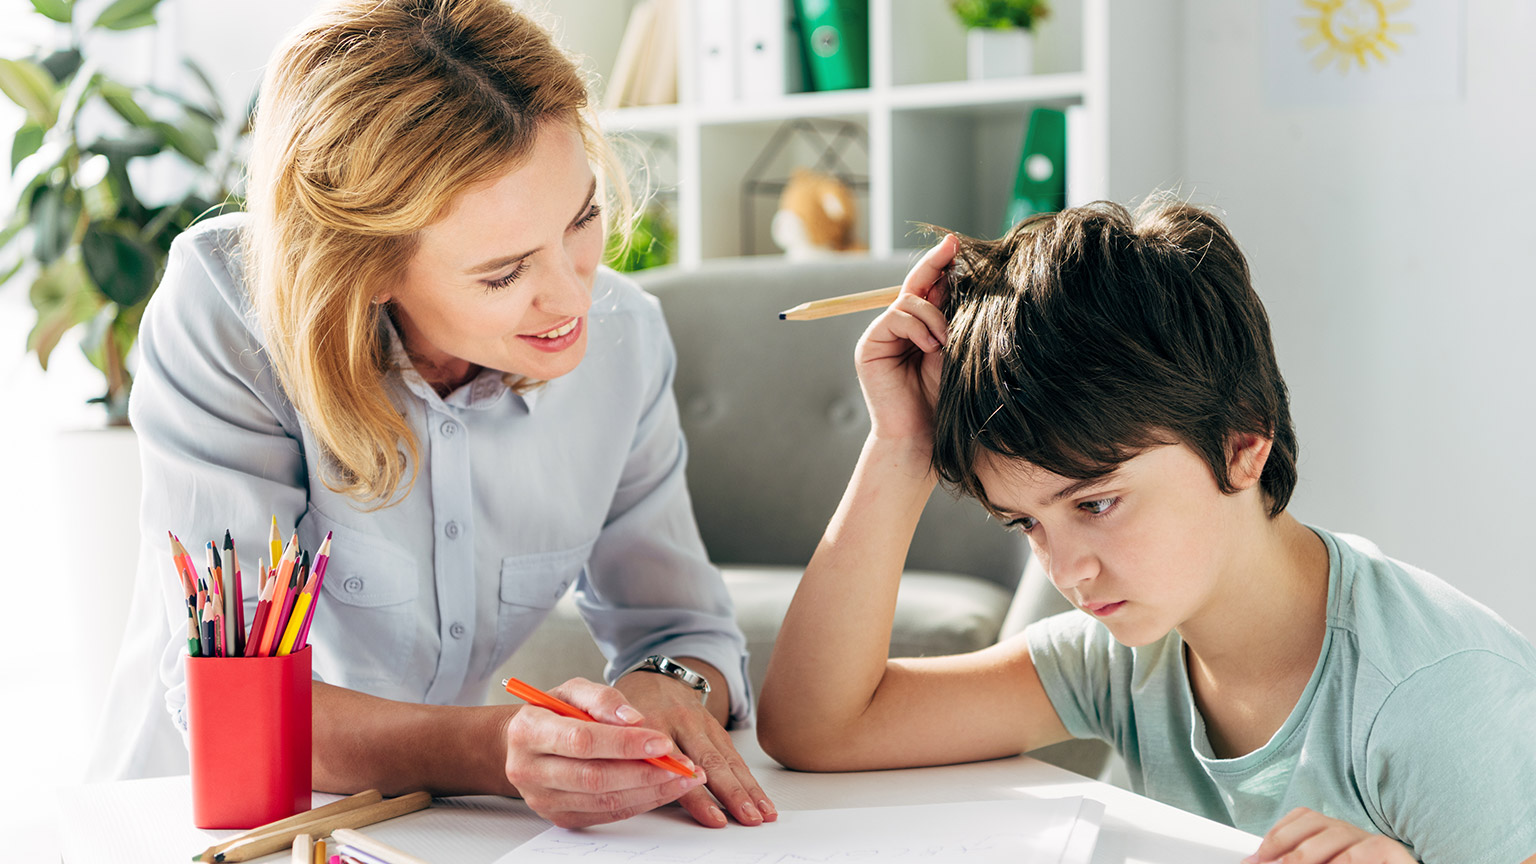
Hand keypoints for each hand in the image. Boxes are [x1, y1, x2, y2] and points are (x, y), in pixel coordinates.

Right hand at [502, 677, 707, 827]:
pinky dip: (638, 803)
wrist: (521, 744)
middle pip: (594, 777)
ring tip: (682, 779)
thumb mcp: (572, 691)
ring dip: (649, 792)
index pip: (582, 740)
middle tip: (682, 766)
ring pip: (603, 802)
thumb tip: (634, 719)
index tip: (662, 742)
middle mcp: (529, 769)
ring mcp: (542, 799)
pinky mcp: (558, 816)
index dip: (625, 744)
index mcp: (529, 731)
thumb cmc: (552, 713)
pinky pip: (605, 815)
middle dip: (645, 773)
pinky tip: (662, 790)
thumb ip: (602, 698)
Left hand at [618, 666, 777, 828]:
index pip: (676, 765)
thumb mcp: (615, 729)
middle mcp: (681, 723)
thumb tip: (632, 795)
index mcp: (651, 724)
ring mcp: (702, 724)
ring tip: (763, 813)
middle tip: (748, 817)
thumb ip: (624, 757)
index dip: (696, 794)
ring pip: (728, 759)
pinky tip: (760, 799)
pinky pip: (734, 756)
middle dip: (733, 793)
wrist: (653, 679)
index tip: (714, 817)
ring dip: (748, 789)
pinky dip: (749, 780)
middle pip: (710, 762)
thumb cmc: (628, 714)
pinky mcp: (715, 728)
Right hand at [854, 235, 955, 446]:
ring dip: (934, 315)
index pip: (930, 289)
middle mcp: (898, 327)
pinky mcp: (869, 344)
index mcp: (920, 328)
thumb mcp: (953, 351)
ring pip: (909, 300)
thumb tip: (956, 277)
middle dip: (935, 263)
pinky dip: (917, 327)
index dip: (942, 265)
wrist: (922, 436)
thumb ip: (950, 318)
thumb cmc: (943, 400)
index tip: (957, 244)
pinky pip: (896, 317)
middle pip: (915, 284)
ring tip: (945, 343)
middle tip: (953, 244)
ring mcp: (882, 334)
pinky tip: (930, 348)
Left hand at [1244, 808, 1415, 863]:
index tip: (1258, 855)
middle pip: (1315, 824)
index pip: (1304, 817)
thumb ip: (1295, 860)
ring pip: (1336, 836)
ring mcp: (1373, 841)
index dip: (1278, 833)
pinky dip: (1342, 862)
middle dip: (1287, 846)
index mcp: (1334, 834)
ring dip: (1306, 855)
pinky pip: (1364, 852)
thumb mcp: (1323, 863)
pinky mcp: (1392, 853)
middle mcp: (1353, 833)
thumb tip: (1256, 862)